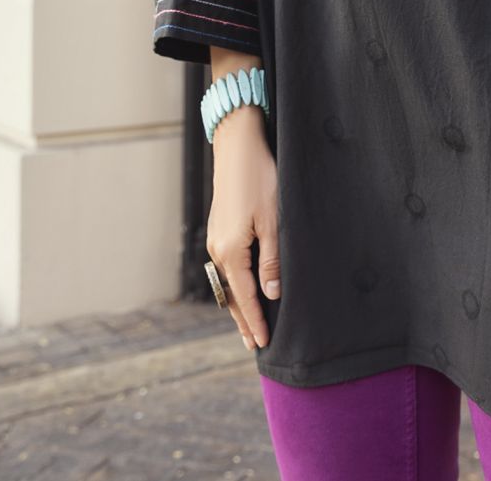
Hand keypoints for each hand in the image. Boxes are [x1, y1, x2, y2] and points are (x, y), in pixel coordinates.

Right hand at [206, 103, 279, 351]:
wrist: (238, 147)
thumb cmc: (261, 179)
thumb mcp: (274, 221)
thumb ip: (272, 260)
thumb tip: (271, 294)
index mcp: (231, 251)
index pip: (244, 297)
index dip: (255, 321)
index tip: (262, 344)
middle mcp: (218, 249)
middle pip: (231, 295)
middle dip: (243, 319)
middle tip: (253, 345)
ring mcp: (216, 239)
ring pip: (227, 281)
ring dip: (238, 302)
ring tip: (250, 323)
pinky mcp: (220, 229)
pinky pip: (227, 266)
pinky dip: (235, 283)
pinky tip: (244, 287)